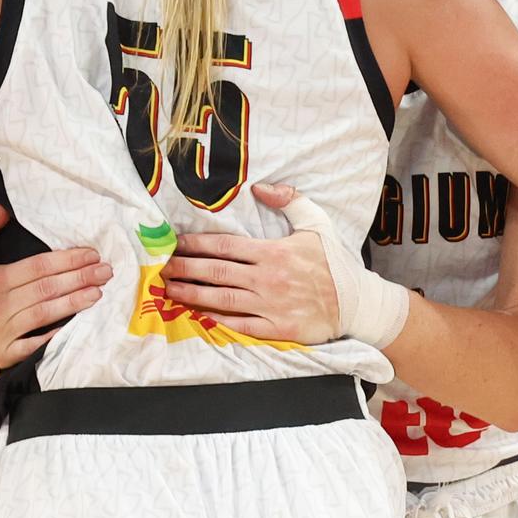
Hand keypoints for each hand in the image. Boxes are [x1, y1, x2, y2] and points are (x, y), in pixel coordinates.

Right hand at [0, 205, 110, 374]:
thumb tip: (2, 209)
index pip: (37, 267)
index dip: (66, 260)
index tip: (91, 254)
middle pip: (46, 289)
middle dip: (79, 278)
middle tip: (105, 271)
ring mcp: (2, 332)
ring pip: (45, 314)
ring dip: (74, 303)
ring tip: (98, 292)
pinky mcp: (6, 353)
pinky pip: (35, 344)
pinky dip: (54, 334)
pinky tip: (76, 324)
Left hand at [164, 183, 341, 343]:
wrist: (357, 302)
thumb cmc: (335, 262)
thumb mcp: (317, 222)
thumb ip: (289, 200)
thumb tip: (260, 188)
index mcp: (273, 252)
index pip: (224, 246)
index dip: (196, 244)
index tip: (175, 243)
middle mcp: (267, 279)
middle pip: (215, 272)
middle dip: (184, 268)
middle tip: (160, 267)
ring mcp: (270, 306)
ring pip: (221, 299)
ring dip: (192, 294)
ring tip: (170, 290)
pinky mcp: (276, 329)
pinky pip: (240, 325)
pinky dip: (218, 320)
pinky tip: (199, 315)